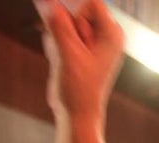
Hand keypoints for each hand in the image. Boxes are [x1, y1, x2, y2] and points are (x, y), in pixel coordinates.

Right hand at [35, 0, 124, 121]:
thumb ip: (58, 25)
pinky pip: (58, 32)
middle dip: (65, 28)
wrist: (77, 114)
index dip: (74, 10)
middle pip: (75, 10)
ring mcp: (91, 40)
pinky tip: (61, 62)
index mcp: (112, 34)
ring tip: (67, 61)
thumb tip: (46, 1)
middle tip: (70, 54)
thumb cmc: (80, 89)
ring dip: (58, 39)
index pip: (92, 2)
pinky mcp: (78, 47)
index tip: (63, 27)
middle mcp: (104, 34)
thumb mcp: (68, 54)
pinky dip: (55, 44)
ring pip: (63, 21)